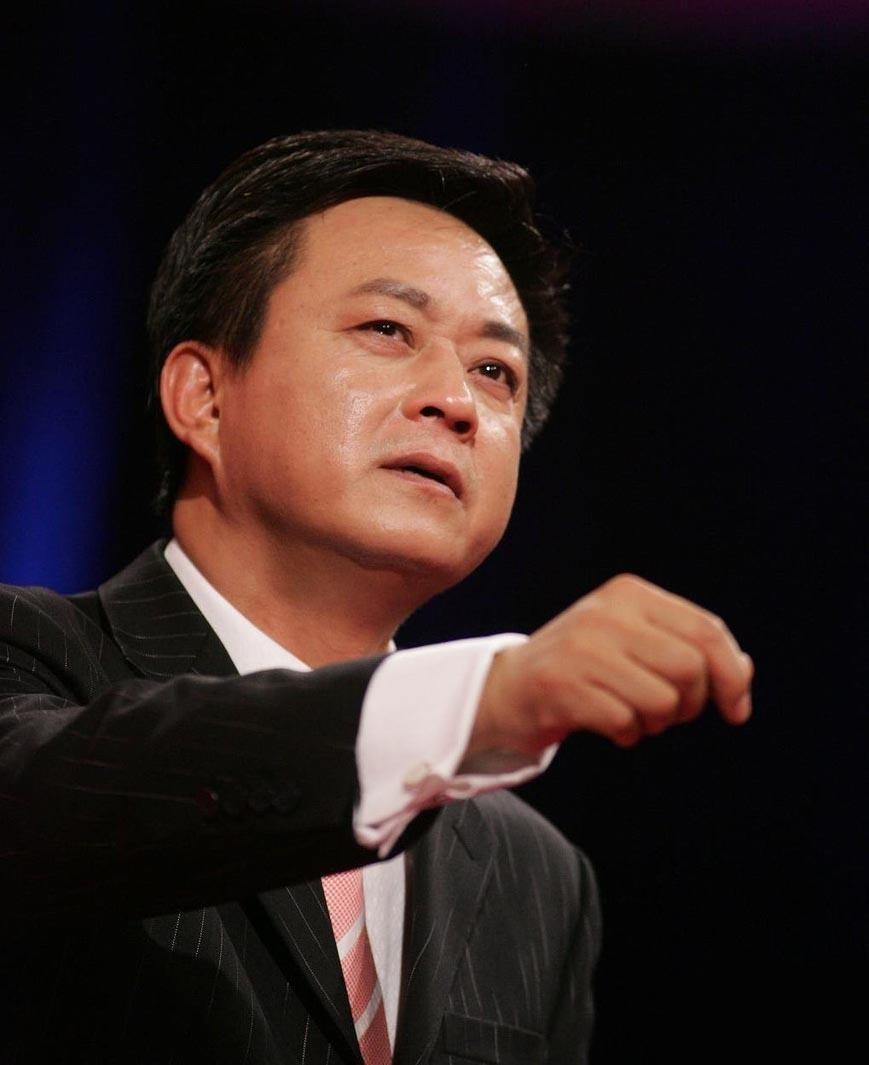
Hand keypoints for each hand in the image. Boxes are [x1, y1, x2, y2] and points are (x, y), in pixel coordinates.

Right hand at [471, 574, 752, 755]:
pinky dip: (625, 734)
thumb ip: (687, 648)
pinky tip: (605, 723)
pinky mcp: (561, 685)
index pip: (706, 631)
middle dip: (691, 704)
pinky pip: (626, 723)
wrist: (508, 687)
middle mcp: (605, 613)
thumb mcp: (636, 642)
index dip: (732, 675)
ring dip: (655, 723)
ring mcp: (580, 647)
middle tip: (667, 712)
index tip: (736, 709)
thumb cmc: (585, 667)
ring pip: (663, 701)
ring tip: (630, 714)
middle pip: (690, 669)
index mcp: (628, 593)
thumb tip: (742, 672)